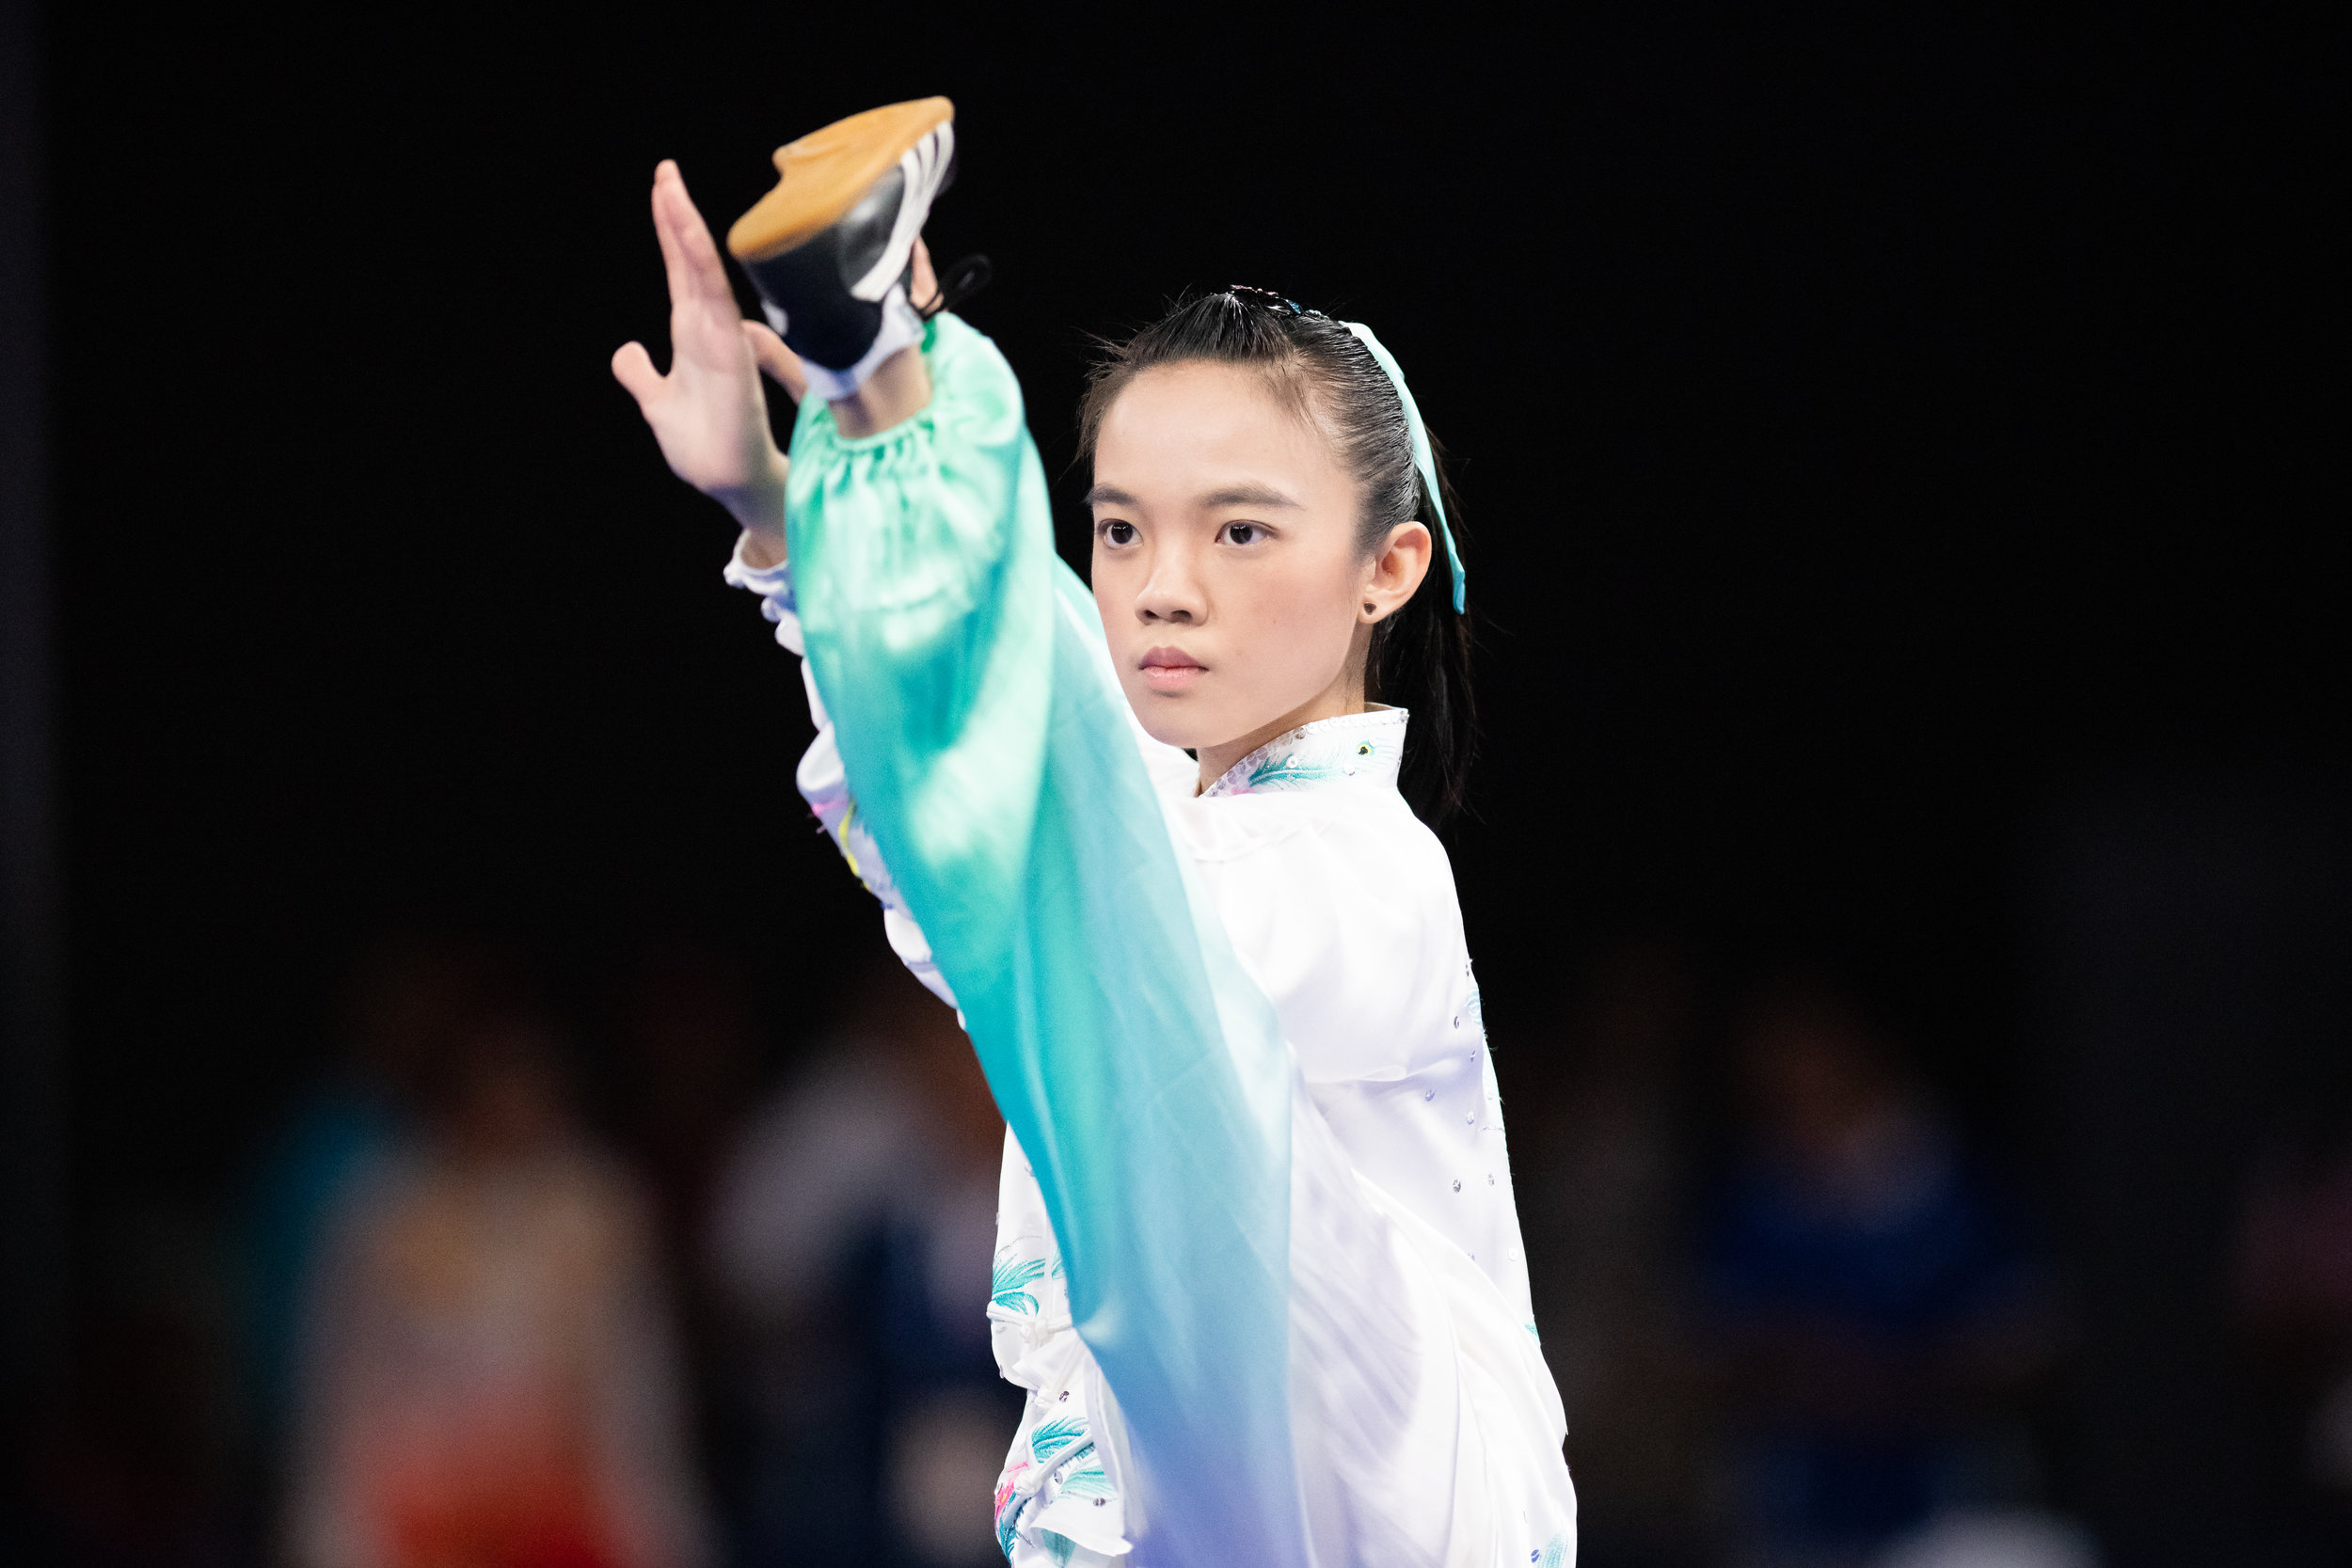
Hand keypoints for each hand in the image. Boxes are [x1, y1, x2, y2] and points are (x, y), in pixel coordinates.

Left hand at [612, 161, 806, 543]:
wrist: (728, 482)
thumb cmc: (703, 445)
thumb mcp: (657, 402)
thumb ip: (640, 375)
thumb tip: (625, 351)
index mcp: (692, 335)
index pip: (681, 271)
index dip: (671, 231)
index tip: (663, 188)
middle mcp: (710, 329)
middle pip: (691, 261)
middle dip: (677, 215)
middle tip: (665, 170)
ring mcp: (723, 339)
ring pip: (703, 274)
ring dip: (686, 231)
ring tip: (669, 189)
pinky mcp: (732, 356)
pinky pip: (718, 303)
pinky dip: (704, 271)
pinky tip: (692, 240)